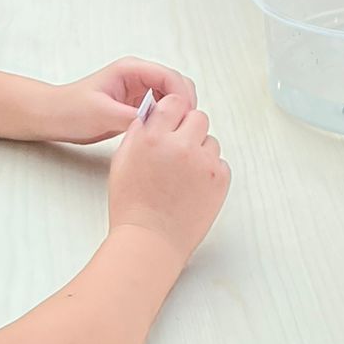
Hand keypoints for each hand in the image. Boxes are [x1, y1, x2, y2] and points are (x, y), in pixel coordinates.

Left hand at [43, 59, 198, 144]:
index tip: (183, 118)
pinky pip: (162, 110)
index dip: (181, 97)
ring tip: (172, 132)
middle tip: (181, 127)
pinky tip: (162, 134)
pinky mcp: (137, 105)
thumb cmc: (70, 109)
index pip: (170, 77)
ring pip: (172, 98)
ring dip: (176, 113)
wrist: (53, 117)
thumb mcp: (101, 113)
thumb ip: (131, 117)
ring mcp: (139, 90)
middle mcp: (139, 76)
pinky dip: (167, 120)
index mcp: (131, 69)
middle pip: (177, 84)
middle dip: (183, 104)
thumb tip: (156, 124)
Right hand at [108, 91, 228, 267]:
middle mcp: (180, 145)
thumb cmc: (132, 206)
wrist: (150, 240)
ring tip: (184, 174)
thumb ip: (140, 133)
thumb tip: (154, 115)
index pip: (175, 102)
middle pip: (198, 117)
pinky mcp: (219, 179)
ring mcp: (203, 162)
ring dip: (200, 151)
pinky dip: (210, 171)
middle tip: (179, 149)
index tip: (172, 122)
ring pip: (211, 141)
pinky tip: (194, 186)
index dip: (173, 113)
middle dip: (189, 130)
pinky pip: (220, 162)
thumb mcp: (123, 160)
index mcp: (153, 137)